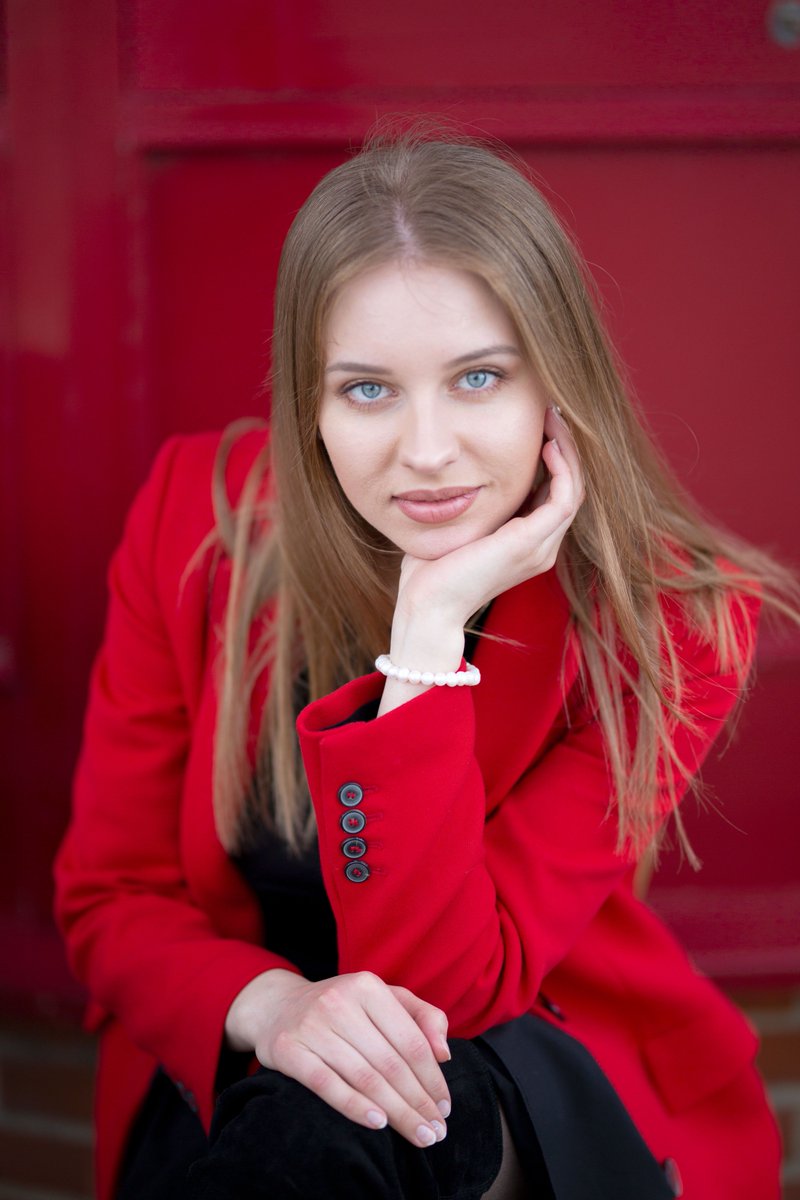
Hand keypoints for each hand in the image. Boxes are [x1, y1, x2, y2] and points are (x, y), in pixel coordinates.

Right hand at [224, 968, 451, 1147]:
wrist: (277, 1007)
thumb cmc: (343, 1008)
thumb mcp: (383, 999)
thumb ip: (422, 1017)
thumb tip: (444, 1054)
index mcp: (367, 986)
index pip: (411, 1040)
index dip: (432, 1078)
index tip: (445, 1108)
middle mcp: (339, 1001)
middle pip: (390, 1063)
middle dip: (418, 1102)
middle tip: (436, 1133)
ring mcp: (311, 1025)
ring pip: (364, 1077)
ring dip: (396, 1113)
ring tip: (418, 1135)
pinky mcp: (288, 1049)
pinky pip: (326, 1084)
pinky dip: (355, 1106)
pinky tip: (379, 1124)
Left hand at [395, 405, 583, 629]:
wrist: (429, 606)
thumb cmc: (431, 573)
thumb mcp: (458, 528)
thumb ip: (472, 505)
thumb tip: (461, 475)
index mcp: (527, 545)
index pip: (553, 494)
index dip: (552, 458)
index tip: (538, 425)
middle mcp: (542, 547)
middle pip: (570, 487)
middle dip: (564, 447)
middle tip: (552, 412)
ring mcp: (541, 547)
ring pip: (574, 488)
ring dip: (567, 451)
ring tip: (554, 419)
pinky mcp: (531, 543)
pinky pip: (565, 497)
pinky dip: (562, 468)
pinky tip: (546, 444)